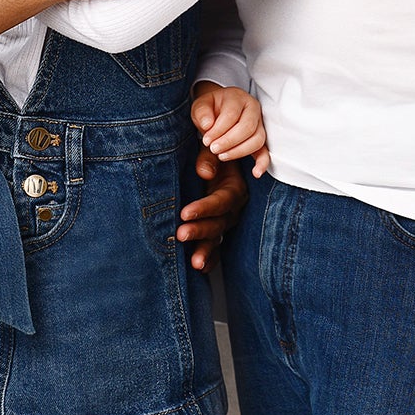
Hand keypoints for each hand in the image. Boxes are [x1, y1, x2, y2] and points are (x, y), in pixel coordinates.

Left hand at [177, 146, 249, 271]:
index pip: (220, 201)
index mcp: (234, 187)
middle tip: (181, 234)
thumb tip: (204, 173)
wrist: (212, 155)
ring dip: (205, 250)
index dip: (204, 208)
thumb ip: (208, 157)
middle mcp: (232, 207)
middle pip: (218, 223)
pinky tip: (201, 267)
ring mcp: (225, 220)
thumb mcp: (210, 147)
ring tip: (195, 262)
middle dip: (199, 230)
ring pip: (217, 238)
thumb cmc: (209, 150)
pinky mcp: (217, 229)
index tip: (185, 213)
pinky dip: (210, 258)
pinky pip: (216, 246)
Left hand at [191, 82, 268, 175]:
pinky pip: (265, 151)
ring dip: (239, 151)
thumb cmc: (210, 108)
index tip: (206, 140)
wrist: (218, 110)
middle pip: (248, 127)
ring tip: (221, 156)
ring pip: (258, 139)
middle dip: (229, 141)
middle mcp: (252, 108)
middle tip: (213, 149)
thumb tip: (206, 126)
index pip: (232, 114)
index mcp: (237, 97)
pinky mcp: (261, 138)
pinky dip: (262, 163)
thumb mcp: (200, 107)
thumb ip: (201, 115)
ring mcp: (259, 123)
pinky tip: (256, 173)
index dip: (218, 129)